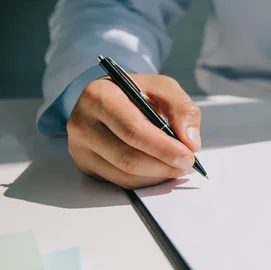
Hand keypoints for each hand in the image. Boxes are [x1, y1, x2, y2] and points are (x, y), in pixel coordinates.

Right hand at [67, 74, 201, 188]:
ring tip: (177, 167)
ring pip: (125, 174)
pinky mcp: (85, 164)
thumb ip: (182, 109)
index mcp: (99, 96)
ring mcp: (80, 147)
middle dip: (163, 165)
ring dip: (157, 176)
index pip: (132, 130)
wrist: (110, 99)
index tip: (188, 156)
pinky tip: (160, 170)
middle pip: (127, 157)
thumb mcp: (163, 88)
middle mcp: (82, 123)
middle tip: (187, 164)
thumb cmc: (136, 93)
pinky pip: (120, 181)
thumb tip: (190, 142)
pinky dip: (146, 180)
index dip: (163, 147)